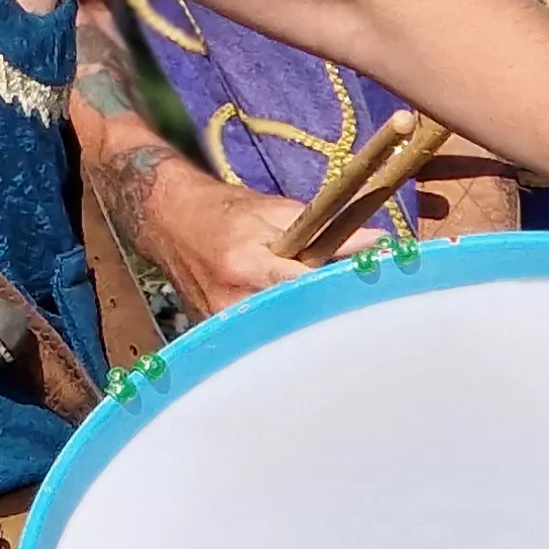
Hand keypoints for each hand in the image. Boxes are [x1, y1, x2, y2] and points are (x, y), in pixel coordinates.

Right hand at [106, 142, 371, 317]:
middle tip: (361, 304)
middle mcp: (231, 300)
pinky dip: (286, 330)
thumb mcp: (274, 211)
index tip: (373, 285)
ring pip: (282, 334)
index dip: (340, 288)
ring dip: (310, 324)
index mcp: (245, 264)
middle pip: (297, 318)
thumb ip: (325, 230)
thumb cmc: (225, 212)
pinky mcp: (218, 335)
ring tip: (333, 313)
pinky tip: (301, 322)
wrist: (170, 221)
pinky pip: (262, 338)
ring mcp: (221, 323)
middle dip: (330, 311)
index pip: (304, 287)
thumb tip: (379, 242)